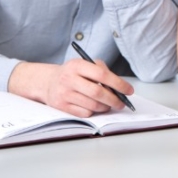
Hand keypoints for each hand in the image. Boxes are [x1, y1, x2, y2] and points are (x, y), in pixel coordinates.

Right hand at [9, 59, 134, 117]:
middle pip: (98, 93)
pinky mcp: (61, 106)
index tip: (129, 90)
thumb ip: (102, 71)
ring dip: (105, 107)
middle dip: (114, 99)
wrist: (48, 82)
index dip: (118, 84)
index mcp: (77, 65)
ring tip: (110, 104)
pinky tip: (95, 107)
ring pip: (92, 105)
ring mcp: (64, 94)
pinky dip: (94, 112)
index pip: (102, 75)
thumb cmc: (73, 73)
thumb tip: (119, 86)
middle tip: (122, 103)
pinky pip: (84, 113)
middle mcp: (69, 79)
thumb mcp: (85, 64)